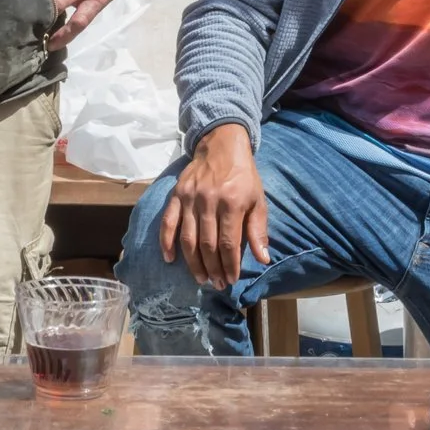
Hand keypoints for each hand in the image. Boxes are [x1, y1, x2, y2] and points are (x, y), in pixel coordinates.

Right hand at [158, 124, 268, 289]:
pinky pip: (168, 222)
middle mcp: (209, 202)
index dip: (230, 265)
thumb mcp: (258, 199)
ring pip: (188, 238)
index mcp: (232, 203)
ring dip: (193, 262)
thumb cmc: (243, 175)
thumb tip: (263, 259)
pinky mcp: (176, 194)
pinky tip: (169, 259)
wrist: (221, 145)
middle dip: (213, 269)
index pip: (228, 243)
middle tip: (216, 284)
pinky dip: (166, 242)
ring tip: (200, 278)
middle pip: (207, 244)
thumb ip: (258, 230)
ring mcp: (190, 198)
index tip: (231, 280)